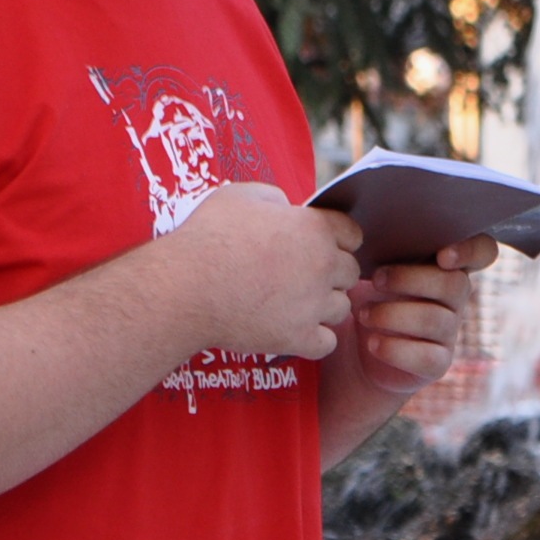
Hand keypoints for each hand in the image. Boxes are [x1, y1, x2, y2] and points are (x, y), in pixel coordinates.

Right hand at [163, 184, 361, 357]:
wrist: (185, 286)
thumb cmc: (208, 237)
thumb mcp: (241, 196)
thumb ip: (274, 200)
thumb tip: (285, 209)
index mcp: (314, 228)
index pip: (353, 234)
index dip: (337, 239)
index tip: (320, 246)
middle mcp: (323, 266)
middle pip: (350, 272)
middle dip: (331, 273)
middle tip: (303, 276)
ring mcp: (313, 305)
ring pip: (341, 308)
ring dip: (323, 306)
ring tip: (295, 304)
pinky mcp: (298, 338)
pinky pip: (326, 343)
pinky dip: (313, 339)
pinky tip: (293, 329)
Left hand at [348, 236, 499, 393]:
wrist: (357, 350)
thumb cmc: (369, 295)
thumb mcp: (373, 265)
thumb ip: (383, 245)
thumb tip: (362, 226)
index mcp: (446, 266)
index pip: (483, 252)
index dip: (471, 250)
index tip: (442, 256)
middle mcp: (455, 298)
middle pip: (455, 285)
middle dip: (410, 280)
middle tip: (375, 280)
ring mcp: (449, 332)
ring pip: (435, 320)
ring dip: (393, 314)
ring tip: (362, 314)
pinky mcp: (437, 363)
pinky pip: (426, 356)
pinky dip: (395, 348)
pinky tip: (373, 342)